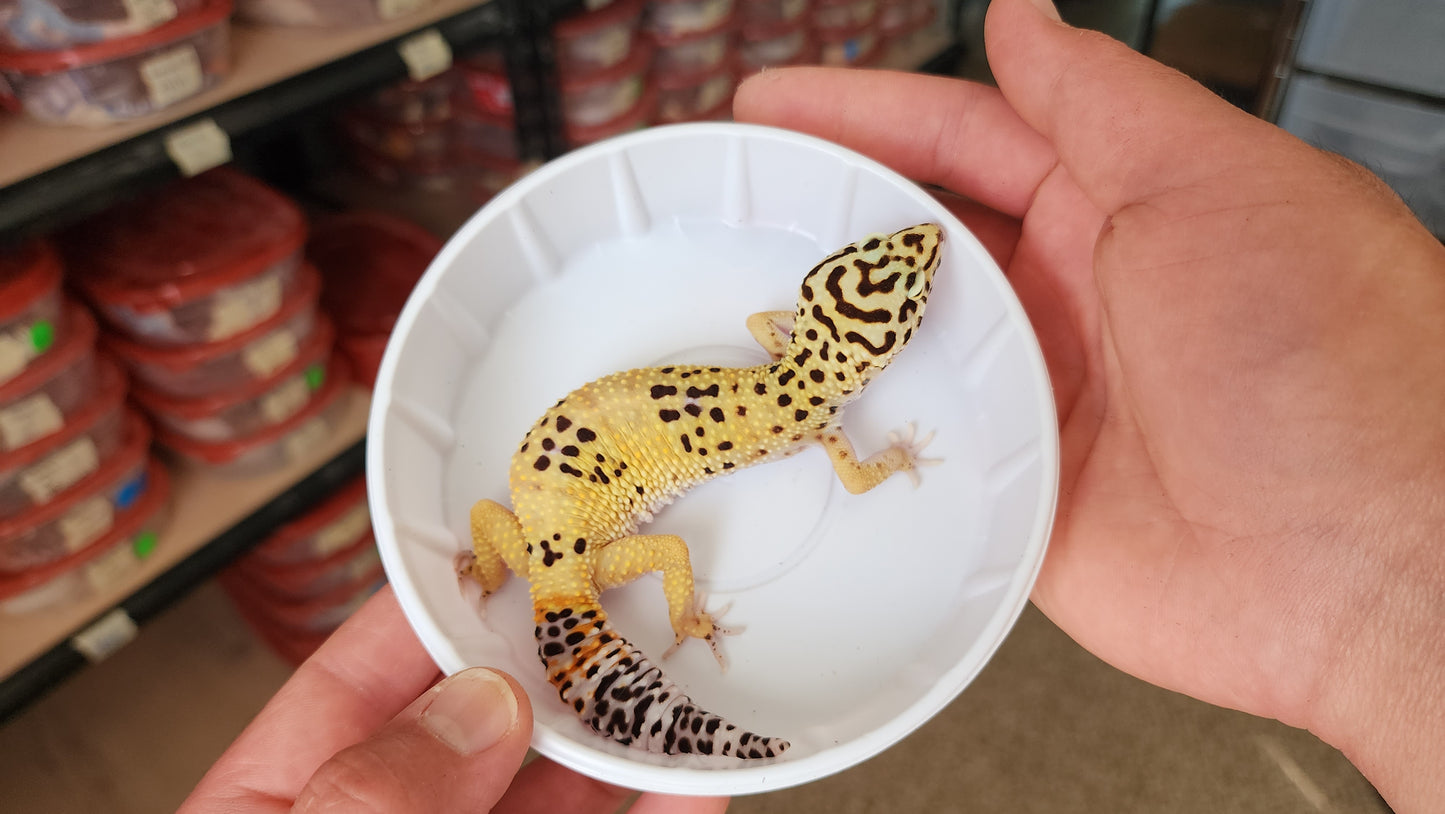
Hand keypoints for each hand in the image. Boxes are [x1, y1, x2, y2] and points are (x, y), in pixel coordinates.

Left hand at [180, 587, 727, 813]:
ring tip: (678, 672)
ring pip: (558, 790)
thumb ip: (372, 796)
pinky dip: (663, 811)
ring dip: (624, 735)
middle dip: (553, 660)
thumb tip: (478, 707)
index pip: (358, 677)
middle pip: (480, 727)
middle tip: (621, 592)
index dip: (435, 604)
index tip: (508, 545)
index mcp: (284, 805)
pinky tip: (698, 779)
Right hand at [736, 0, 1444, 810]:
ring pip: (902, 348)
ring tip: (714, 305)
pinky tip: (780, 422)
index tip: (768, 108)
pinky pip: (917, 460)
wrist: (1373, 566)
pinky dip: (853, 439)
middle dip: (819, 216)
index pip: (965, 141)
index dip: (863, 117)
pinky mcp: (1018, 500)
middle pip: (916, 244)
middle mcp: (1070, 303)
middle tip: (719, 201)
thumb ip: (1103, 105)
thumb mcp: (1216, 188)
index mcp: (1119, 213)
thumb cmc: (1326, 357)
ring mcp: (1038, 405)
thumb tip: (1022, 16)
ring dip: (820, 327)